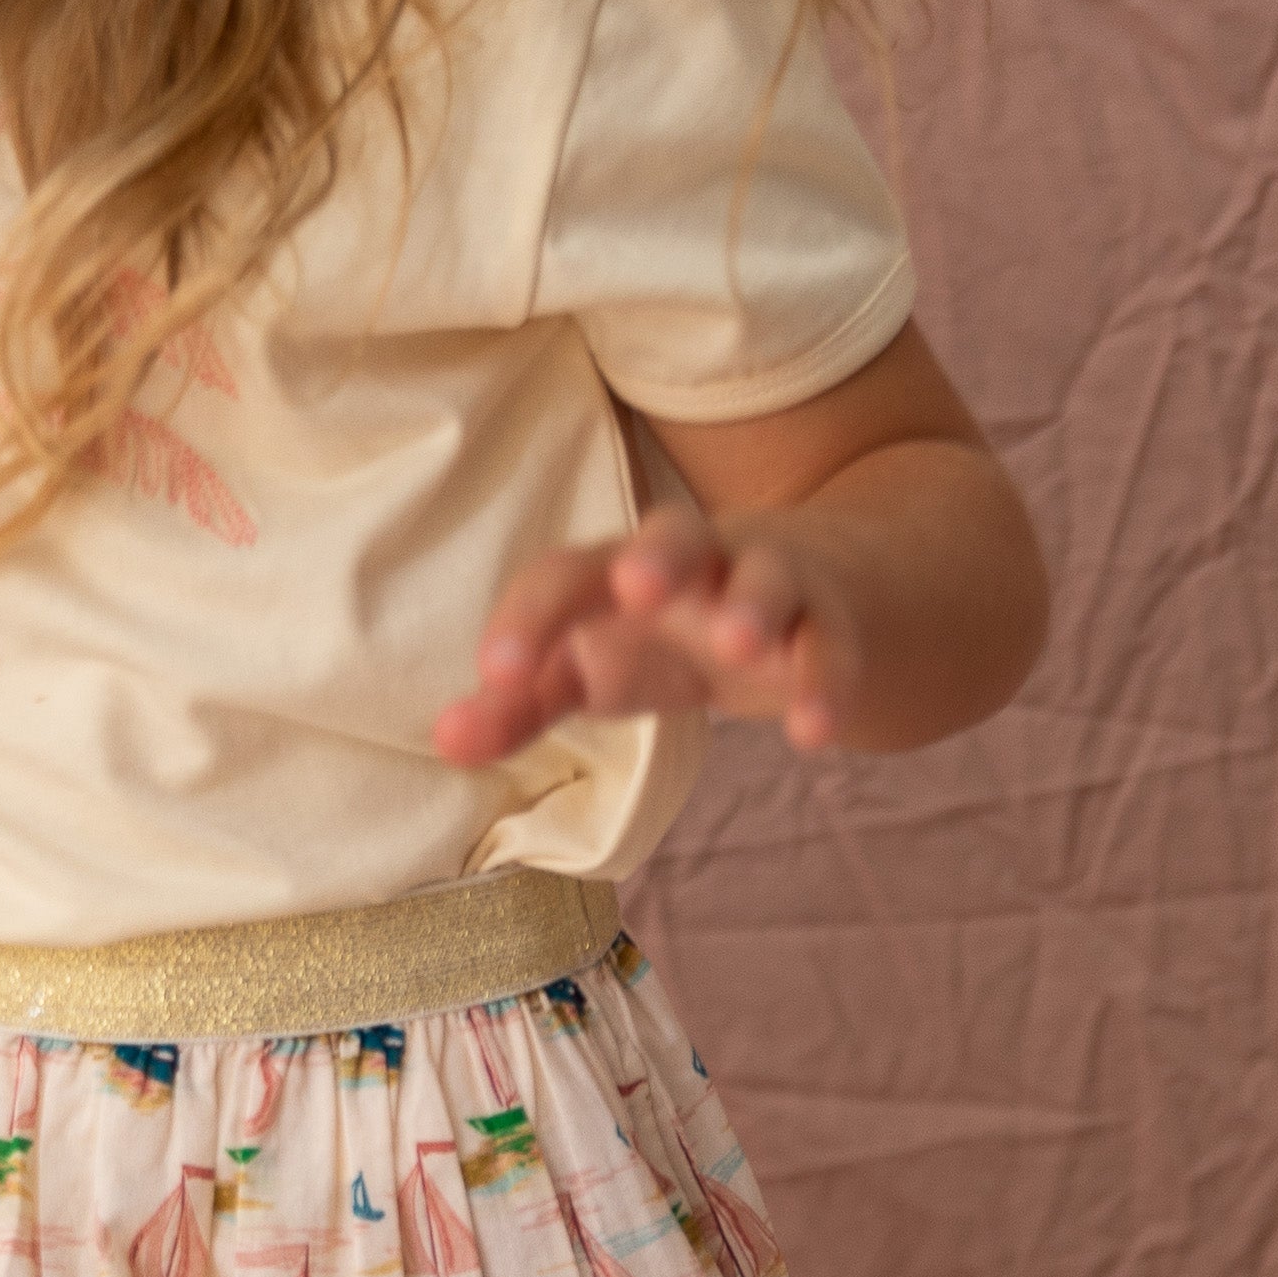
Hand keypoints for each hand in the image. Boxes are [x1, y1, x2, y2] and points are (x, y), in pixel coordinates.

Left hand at [432, 497, 866, 765]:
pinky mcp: (831, 623)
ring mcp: (769, 584)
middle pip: (674, 534)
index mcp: (618, 569)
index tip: (494, 672)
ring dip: (753, 606)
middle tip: (635, 587)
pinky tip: (813, 733)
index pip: (564, 576)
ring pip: (767, 580)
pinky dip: (825, 683)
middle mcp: (694, 562)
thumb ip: (521, 705)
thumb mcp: (592, 667)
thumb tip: (446, 742)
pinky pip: (831, 647)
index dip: (528, 618)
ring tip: (738, 645)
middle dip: (656, 556)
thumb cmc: (670, 629)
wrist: (811, 590)